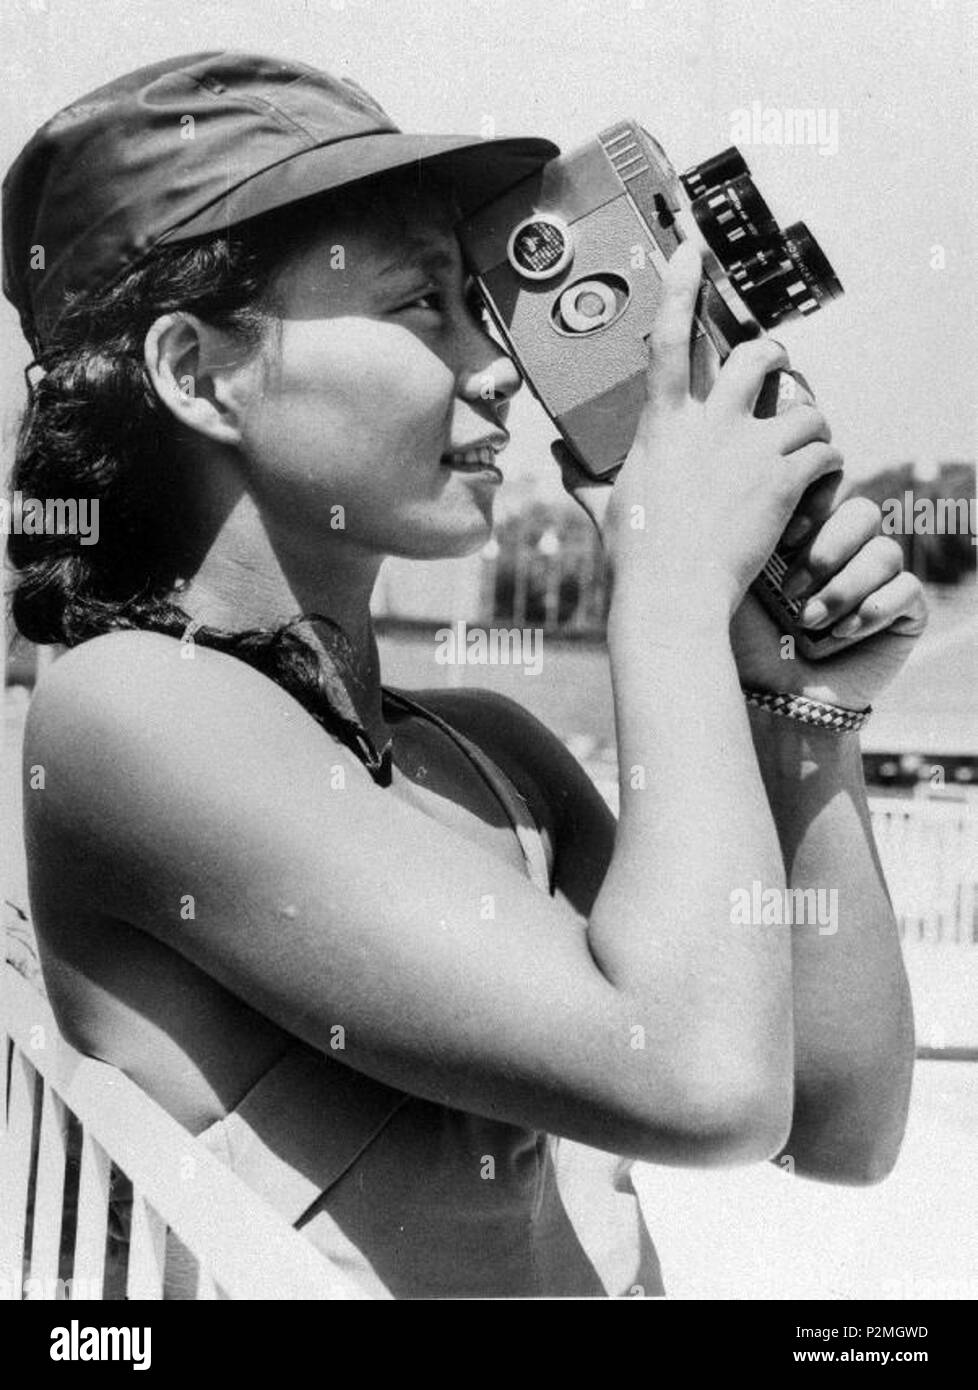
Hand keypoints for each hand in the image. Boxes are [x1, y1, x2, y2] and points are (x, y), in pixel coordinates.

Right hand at [555, 241, 841, 624]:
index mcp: (663, 425)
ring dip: (810, 421)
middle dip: (774, 356)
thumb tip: (556, 455)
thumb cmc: (634, 557)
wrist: (673, 596)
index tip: (693, 247)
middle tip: (777, 370)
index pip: (671, 338)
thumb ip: (584, 474)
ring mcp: (750, 451)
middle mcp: (710, 426)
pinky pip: (824, 451)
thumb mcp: (606, 507)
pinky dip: (829, 462)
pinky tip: (821, 479)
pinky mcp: (783, 480)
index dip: (682, 286)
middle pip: (756, 357)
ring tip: (805, 442)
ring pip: (803, 405)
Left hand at [731, 494, 928, 707]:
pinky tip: (841, 634)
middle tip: (790, 591)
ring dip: (843, 589)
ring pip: (885, 551)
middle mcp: (847, 554)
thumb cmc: (744, 642)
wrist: (769, 701)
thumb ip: (753, 529)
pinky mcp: (904, 613)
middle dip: (827, 551)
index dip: (815, 507)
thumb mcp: (737, 581)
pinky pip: (906, 589)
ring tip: (808, 624)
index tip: (783, 542)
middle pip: (863, 513)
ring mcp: (879, 582)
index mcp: (807, 535)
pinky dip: (871, 610)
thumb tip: (765, 475)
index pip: (830, 491)